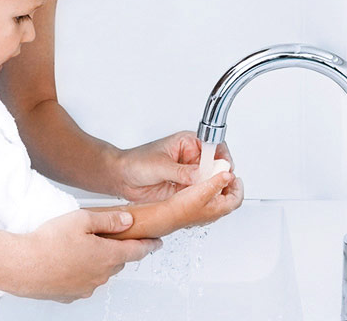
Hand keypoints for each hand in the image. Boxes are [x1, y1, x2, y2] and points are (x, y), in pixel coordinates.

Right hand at [7, 209, 160, 302]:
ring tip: (79, 248)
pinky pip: (83, 282)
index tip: (156, 242)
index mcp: (108, 255)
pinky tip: (66, 261)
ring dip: (97, 261)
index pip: (138, 251)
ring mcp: (86, 287)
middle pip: (118, 260)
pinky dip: (80, 272)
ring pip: (100, 272)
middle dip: (117, 249)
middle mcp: (101, 275)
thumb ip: (108, 220)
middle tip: (108, 237)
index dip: (149, 245)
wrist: (21, 266)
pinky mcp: (70, 295)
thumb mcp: (81, 220)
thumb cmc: (48, 242)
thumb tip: (127, 220)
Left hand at [114, 130, 234, 202]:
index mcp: (188, 143)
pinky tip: (200, 202)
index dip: (222, 157)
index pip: (214, 146)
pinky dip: (203, 199)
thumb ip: (181, 171)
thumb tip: (200, 174)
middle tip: (218, 185)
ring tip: (209, 195)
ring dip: (211, 189)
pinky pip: (200, 194)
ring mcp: (189, 175)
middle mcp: (191, 158)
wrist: (121, 178)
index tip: (225, 168)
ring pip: (210, 182)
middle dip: (219, 176)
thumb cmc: (136, 163)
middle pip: (216, 166)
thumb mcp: (160, 165)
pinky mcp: (185, 189)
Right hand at [167, 170, 244, 228]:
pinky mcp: (199, 211)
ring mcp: (207, 213)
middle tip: (228, 176)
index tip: (235, 177)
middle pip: (230, 199)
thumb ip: (217, 182)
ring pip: (220, 200)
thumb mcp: (203, 190)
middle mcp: (215, 213)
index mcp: (220, 209)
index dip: (239, 186)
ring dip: (221, 188)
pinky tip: (204, 185)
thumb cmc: (183, 207)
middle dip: (231, 186)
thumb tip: (229, 176)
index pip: (237, 198)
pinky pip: (211, 201)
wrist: (168, 215)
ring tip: (217, 178)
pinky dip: (212, 192)